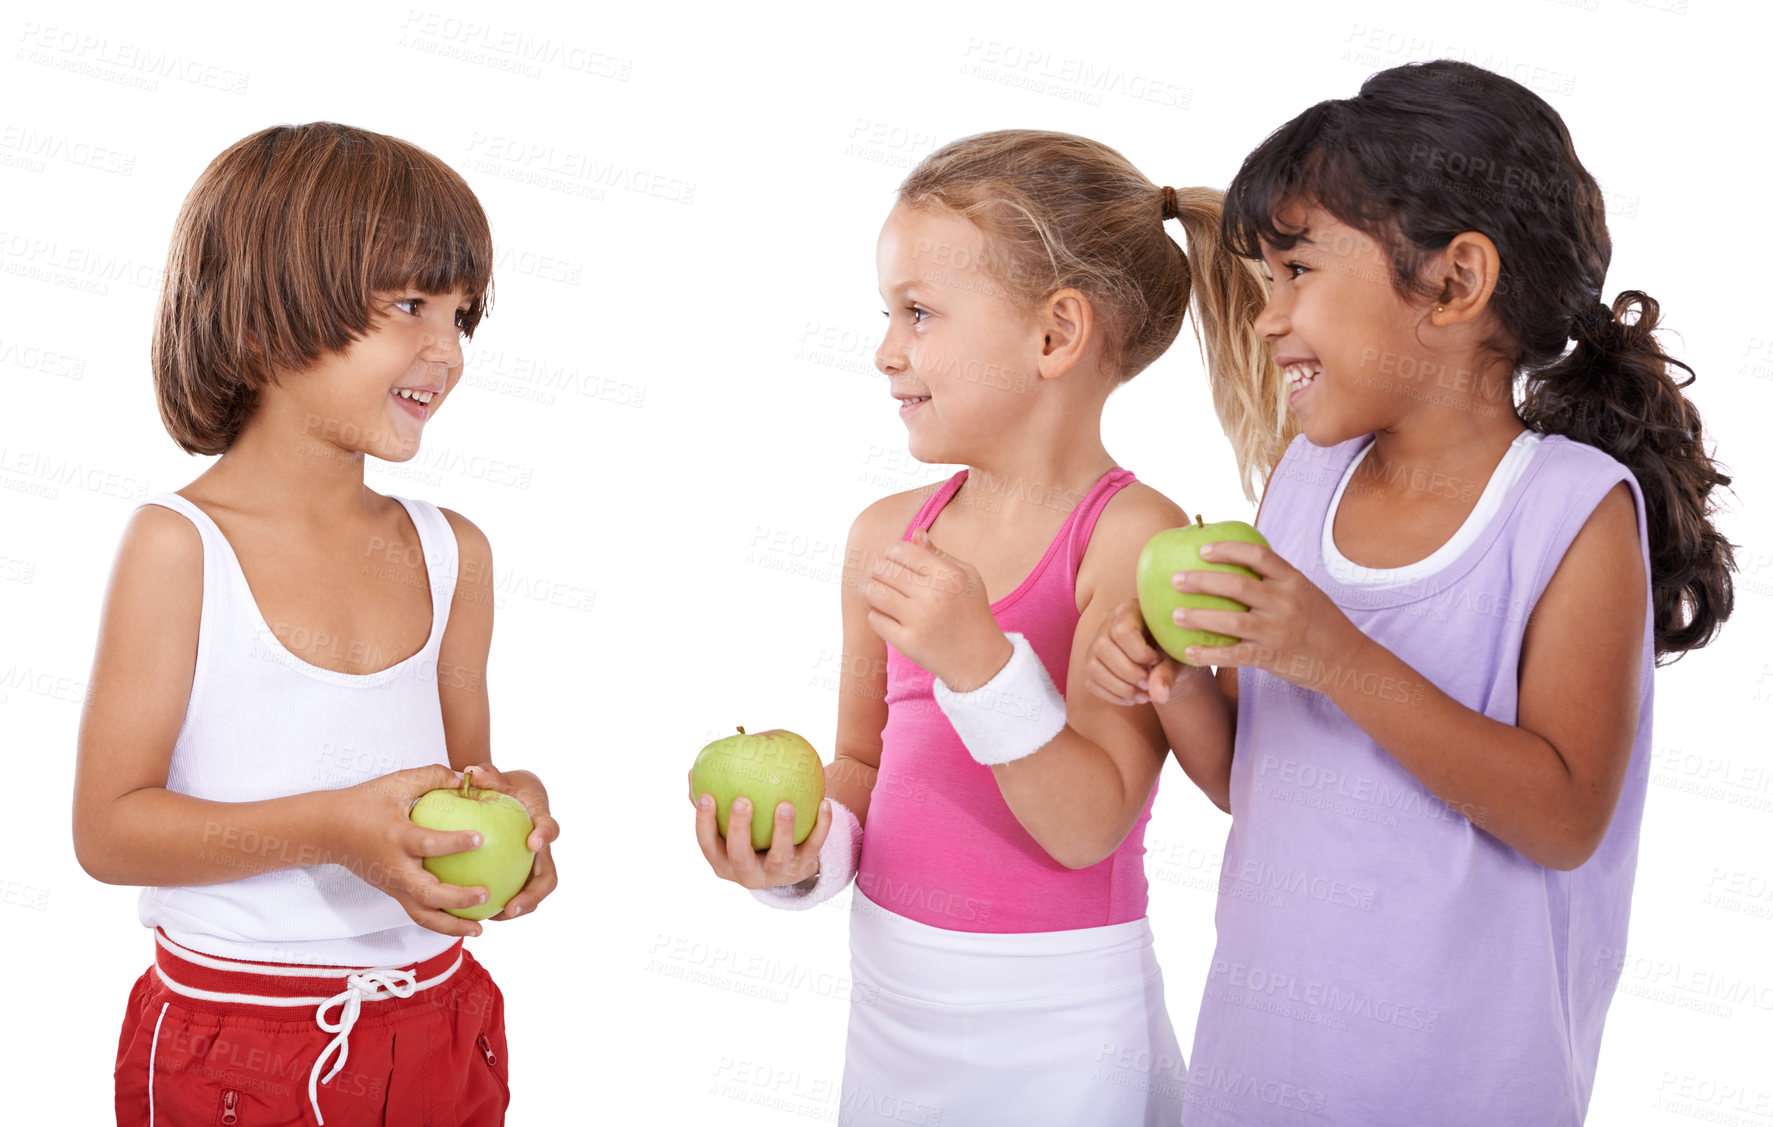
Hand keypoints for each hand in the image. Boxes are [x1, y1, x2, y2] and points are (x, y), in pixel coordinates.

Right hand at [327, 764, 492, 937]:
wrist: (328, 829)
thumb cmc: (366, 802)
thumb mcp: (397, 782)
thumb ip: (433, 777)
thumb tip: (468, 777)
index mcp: (396, 837)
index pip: (428, 844)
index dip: (455, 843)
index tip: (481, 839)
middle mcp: (394, 867)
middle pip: (427, 894)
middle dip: (458, 899)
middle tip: (485, 894)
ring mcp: (392, 884)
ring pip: (422, 915)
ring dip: (452, 926)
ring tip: (479, 928)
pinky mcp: (392, 892)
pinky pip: (418, 912)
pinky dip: (441, 922)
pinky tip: (465, 922)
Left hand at [456, 763, 559, 920]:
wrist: (515, 796)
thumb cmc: (507, 786)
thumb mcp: (499, 778)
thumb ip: (488, 776)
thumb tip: (470, 772)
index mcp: (541, 821)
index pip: (550, 827)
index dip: (546, 836)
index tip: (533, 842)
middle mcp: (542, 848)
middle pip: (548, 877)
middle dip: (534, 895)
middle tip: (513, 906)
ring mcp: (534, 865)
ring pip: (533, 892)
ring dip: (518, 908)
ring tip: (494, 918)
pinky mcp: (521, 875)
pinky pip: (514, 893)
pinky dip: (500, 905)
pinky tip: (475, 913)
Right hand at [691, 771, 833, 890]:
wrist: (788, 866)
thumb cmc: (750, 837)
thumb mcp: (729, 828)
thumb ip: (712, 804)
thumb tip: (693, 772)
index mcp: (723, 861)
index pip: (708, 844)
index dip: (704, 822)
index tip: (706, 795)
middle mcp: (747, 873)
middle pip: (739, 855)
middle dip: (739, 829)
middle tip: (742, 800)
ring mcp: (777, 873)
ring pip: (779, 855)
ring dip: (782, 830)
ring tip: (786, 804)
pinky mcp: (803, 868)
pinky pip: (814, 846)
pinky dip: (821, 826)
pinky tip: (823, 803)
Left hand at [861, 528, 1011, 689]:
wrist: (980, 659)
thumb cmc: (972, 612)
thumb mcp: (966, 577)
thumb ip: (938, 554)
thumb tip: (915, 532)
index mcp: (948, 575)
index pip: (900, 550)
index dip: (893, 552)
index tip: (897, 560)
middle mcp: (932, 595)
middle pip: (882, 569)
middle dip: (879, 570)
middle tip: (885, 576)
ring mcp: (918, 620)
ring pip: (872, 592)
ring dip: (870, 589)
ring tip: (877, 592)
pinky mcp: (907, 643)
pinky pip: (875, 619)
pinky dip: (876, 615)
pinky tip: (887, 615)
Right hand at [1082, 597, 1209, 705]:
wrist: (1164, 659)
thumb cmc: (1172, 651)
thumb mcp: (1177, 657)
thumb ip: (1169, 673)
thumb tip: (1159, 695)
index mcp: (1130, 609)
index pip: (1122, 630)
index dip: (1139, 653)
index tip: (1157, 662)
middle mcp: (1107, 622)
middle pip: (1102, 646)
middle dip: (1128, 672)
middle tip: (1149, 684)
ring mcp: (1095, 642)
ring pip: (1093, 666)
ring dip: (1119, 687)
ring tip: (1143, 696)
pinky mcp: (1091, 662)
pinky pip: (1091, 681)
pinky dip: (1112, 695)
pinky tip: (1131, 698)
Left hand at [1169, 540, 1366, 688]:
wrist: (1346, 660)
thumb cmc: (1320, 622)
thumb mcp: (1305, 592)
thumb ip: (1276, 579)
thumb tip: (1237, 561)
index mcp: (1293, 580)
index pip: (1258, 555)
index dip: (1227, 549)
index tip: (1202, 550)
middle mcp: (1285, 602)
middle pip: (1237, 584)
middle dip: (1202, 580)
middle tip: (1175, 579)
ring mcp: (1278, 630)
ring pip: (1231, 620)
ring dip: (1199, 617)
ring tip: (1175, 615)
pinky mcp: (1272, 657)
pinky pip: (1235, 655)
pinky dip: (1210, 654)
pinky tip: (1189, 652)